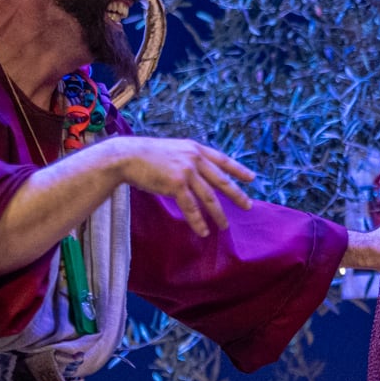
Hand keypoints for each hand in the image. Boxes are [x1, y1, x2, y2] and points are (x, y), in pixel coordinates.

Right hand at [103, 135, 256, 236]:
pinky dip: (198, 221)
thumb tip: (201, 172)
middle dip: (236, 195)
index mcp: (195, 149)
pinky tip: (204, 231)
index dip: (238, 170)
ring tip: (224, 226)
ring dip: (218, 214)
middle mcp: (194, 159)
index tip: (252, 178)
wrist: (127, 156)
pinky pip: (191, 207)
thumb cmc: (148, 155)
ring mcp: (186, 171)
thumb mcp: (174, 150)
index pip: (223, 160)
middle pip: (221, 181)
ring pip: (209, 197)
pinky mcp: (176, 184)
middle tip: (248, 206)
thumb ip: (189, 159)